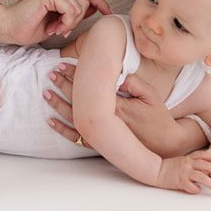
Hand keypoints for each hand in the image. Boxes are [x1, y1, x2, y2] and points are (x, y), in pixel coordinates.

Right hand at [3, 0, 109, 44]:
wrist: (8, 28)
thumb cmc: (29, 27)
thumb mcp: (59, 21)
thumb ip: (75, 12)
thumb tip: (95, 8)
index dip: (100, 2)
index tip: (108, 13)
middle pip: (86, 1)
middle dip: (77, 21)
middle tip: (60, 30)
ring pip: (80, 7)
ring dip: (70, 24)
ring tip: (55, 29)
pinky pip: (71, 10)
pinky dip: (66, 23)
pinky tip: (53, 28)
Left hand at [43, 65, 192, 156]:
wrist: (165, 145)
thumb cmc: (159, 119)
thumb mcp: (151, 96)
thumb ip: (135, 83)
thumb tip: (117, 73)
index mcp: (116, 106)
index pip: (90, 87)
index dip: (76, 74)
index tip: (64, 65)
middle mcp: (105, 120)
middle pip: (78, 99)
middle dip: (63, 85)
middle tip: (51, 73)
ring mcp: (101, 133)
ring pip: (73, 117)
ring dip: (58, 104)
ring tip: (46, 92)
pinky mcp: (100, 143)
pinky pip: (76, 137)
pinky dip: (62, 129)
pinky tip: (50, 120)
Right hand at [158, 152, 210, 193]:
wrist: (154, 170)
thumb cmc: (168, 167)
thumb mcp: (181, 161)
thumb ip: (191, 163)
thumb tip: (205, 168)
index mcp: (187, 158)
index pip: (201, 155)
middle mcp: (186, 164)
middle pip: (204, 165)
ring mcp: (183, 173)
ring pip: (201, 177)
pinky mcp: (179, 182)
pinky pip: (191, 187)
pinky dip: (196, 190)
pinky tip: (198, 190)